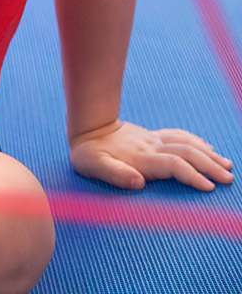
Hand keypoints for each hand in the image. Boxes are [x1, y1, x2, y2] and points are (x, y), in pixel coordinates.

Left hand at [69, 119, 233, 190]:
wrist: (87, 127)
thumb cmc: (88, 152)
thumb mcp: (93, 166)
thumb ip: (115, 174)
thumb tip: (139, 182)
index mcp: (141, 158)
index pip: (174, 165)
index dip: (192, 176)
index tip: (209, 187)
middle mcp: (151, 146)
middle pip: (187, 153)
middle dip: (209, 165)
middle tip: (229, 178)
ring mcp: (153, 139)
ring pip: (186, 143)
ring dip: (207, 153)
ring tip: (227, 164)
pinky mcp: (152, 136)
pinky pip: (179, 136)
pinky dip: (196, 142)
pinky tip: (206, 148)